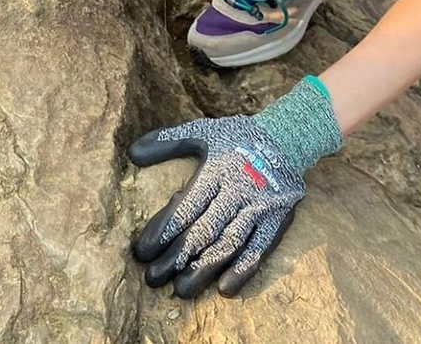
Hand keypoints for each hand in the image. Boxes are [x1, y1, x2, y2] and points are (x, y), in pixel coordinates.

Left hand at [128, 77, 341, 297]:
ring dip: (205, 269)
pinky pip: (260, 249)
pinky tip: (224, 288)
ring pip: (229, 243)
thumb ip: (167, 141)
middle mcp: (238, 190)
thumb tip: (132, 153)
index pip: (187, 205)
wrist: (288, 137)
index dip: (164, 230)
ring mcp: (259, 207)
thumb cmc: (238, 137)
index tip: (142, 251)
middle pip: (204, 229)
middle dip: (177, 257)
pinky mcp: (277, 219)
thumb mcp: (203, 130)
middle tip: (153, 278)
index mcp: (218, 169)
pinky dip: (243, 269)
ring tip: (181, 289)